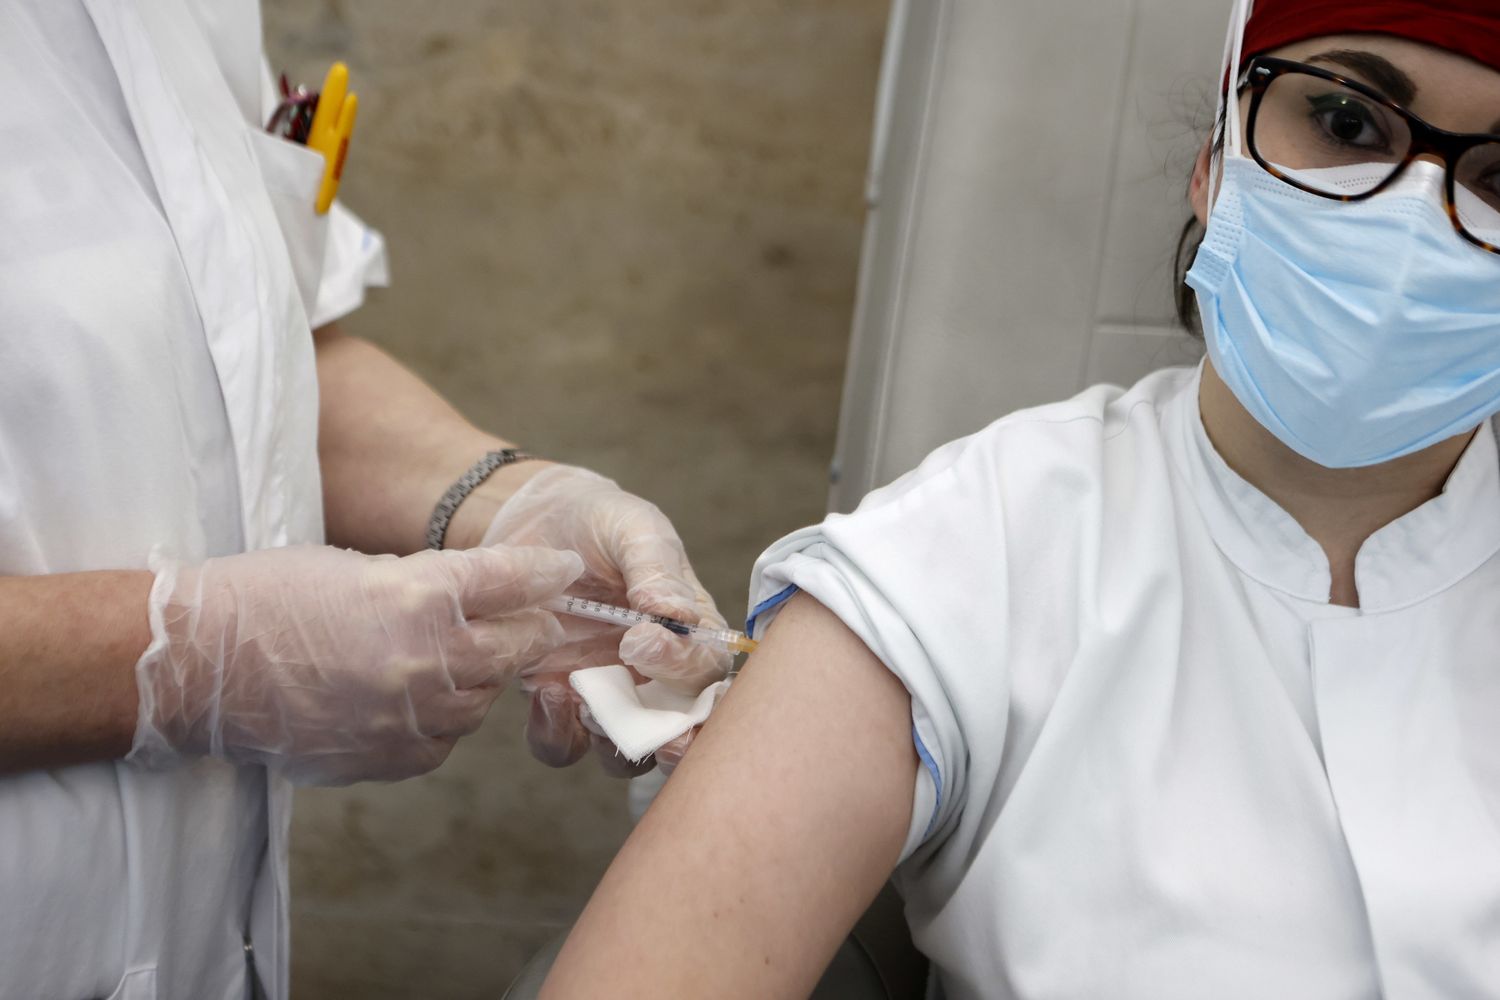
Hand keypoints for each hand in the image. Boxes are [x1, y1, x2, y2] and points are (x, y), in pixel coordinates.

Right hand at [129, 544, 582, 784]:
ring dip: (478, 678)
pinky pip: (442, 739)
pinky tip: (413, 697)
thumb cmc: (269, 597)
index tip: (565, 572)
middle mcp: (424, 659)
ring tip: (451, 658)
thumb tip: (488, 597)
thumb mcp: (359, 566)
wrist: (197, 665)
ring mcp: (408, 716)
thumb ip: (431, 584)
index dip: (544, 574)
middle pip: (514, 646)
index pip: (510, 581)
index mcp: (416, 595)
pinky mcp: (388, 757)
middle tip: (528, 621)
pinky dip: (440, 718)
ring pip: (482, 700)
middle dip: (525, 631)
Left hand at [480, 466, 731, 771]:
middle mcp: (655, 674)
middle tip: (665, 741)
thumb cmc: (599, 520)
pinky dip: (557, 733)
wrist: (532, 523)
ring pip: (626, 754)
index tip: (641, 639)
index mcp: (689, 632)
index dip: (684, 668)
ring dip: (614, 745)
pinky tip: (544, 692)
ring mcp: (607, 693)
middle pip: (682, 730)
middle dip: (679, 744)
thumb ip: (656, 566)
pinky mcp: (559, 702)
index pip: (706, 670)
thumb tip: (673, 613)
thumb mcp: (633, 527)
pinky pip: (564, 745)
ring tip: (585, 705)